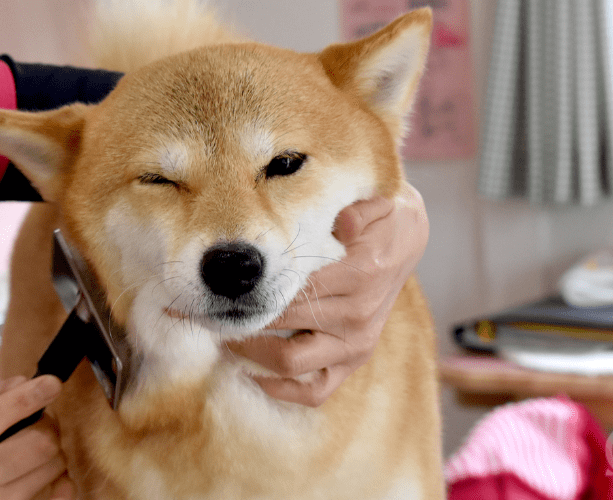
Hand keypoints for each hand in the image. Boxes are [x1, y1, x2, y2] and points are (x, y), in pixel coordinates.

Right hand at [0, 376, 74, 499]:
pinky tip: (46, 464)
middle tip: (38, 416)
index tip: (51, 382)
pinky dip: (59, 475)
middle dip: (47, 421)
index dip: (27, 398)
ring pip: (52, 465)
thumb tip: (20, 384)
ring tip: (31, 440)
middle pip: (37, 444)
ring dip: (51, 446)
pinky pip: (54, 493)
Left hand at [226, 183, 428, 406]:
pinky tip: (252, 373)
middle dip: (240, 319)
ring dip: (251, 353)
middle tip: (205, 313)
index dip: (249, 292)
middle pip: (283, 324)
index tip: (215, 291)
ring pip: (293, 363)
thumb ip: (357, 212)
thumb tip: (342, 222)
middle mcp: (358, 315)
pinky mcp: (355, 360)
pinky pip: (316, 391)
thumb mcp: (375, 203)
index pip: (292, 289)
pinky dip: (282, 390)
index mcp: (359, 274)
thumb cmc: (379, 219)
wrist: (406, 241)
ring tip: (222, 338)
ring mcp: (357, 344)